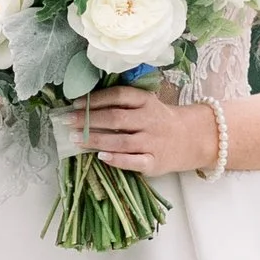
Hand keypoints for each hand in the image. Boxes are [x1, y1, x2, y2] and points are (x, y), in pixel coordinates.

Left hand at [68, 86, 222, 178]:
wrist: (191, 139)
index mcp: (147, 102)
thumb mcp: (147, 105)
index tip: (75, 103)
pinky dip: (117, 159)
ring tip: (76, 139)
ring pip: (121, 141)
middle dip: (89, 120)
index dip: (96, 99)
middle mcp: (150, 120)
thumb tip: (84, 106)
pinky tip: (101, 157)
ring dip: (96, 140)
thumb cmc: (159, 121)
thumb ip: (123, 104)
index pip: (119, 96)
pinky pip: (134, 162)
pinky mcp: (154, 162)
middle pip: (116, 118)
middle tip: (67, 121)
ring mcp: (153, 142)